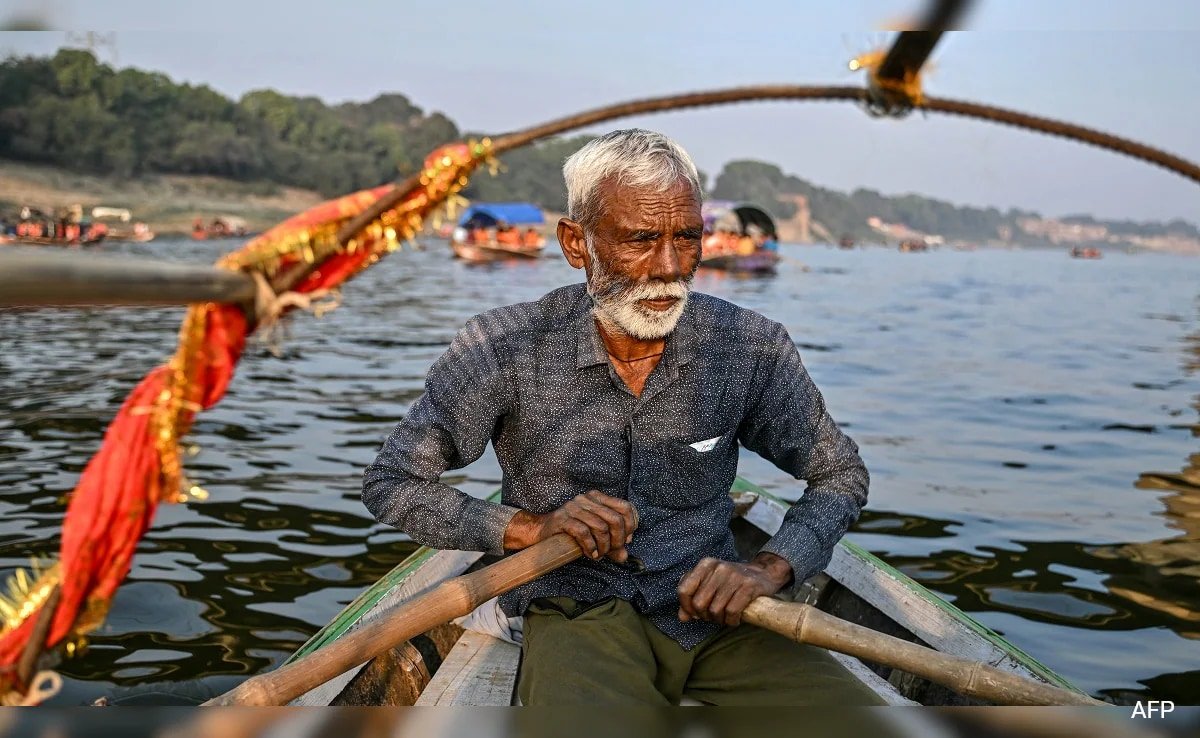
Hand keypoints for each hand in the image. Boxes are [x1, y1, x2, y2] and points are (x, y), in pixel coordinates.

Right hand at [503, 491, 637, 561]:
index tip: (625, 541)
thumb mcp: (595, 535)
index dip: (630, 526)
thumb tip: (624, 556)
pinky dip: (590, 547)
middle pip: (615, 519)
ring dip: (603, 547)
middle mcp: (586, 499)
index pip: (625, 507)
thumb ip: (611, 544)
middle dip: (617, 540)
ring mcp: (574, 507)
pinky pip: (584, 533)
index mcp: (597, 498)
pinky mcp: (563, 519)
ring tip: (599, 554)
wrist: (541, 532)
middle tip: (611, 551)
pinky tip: (590, 554)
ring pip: (601, 527)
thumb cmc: (571, 533)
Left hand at [677, 552, 792, 626]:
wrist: (763, 573)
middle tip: (713, 616)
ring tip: (725, 617)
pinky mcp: (748, 586)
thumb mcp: (710, 583)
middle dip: (704, 616)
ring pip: (715, 610)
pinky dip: (732, 621)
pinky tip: (734, 619)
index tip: (695, 614)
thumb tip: (682, 617)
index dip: (686, 607)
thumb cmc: (732, 581)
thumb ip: (693, 598)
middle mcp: (718, 568)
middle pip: (699, 603)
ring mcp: (734, 576)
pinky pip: (732, 612)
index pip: (683, 590)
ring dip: (719, 620)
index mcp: (705, 565)